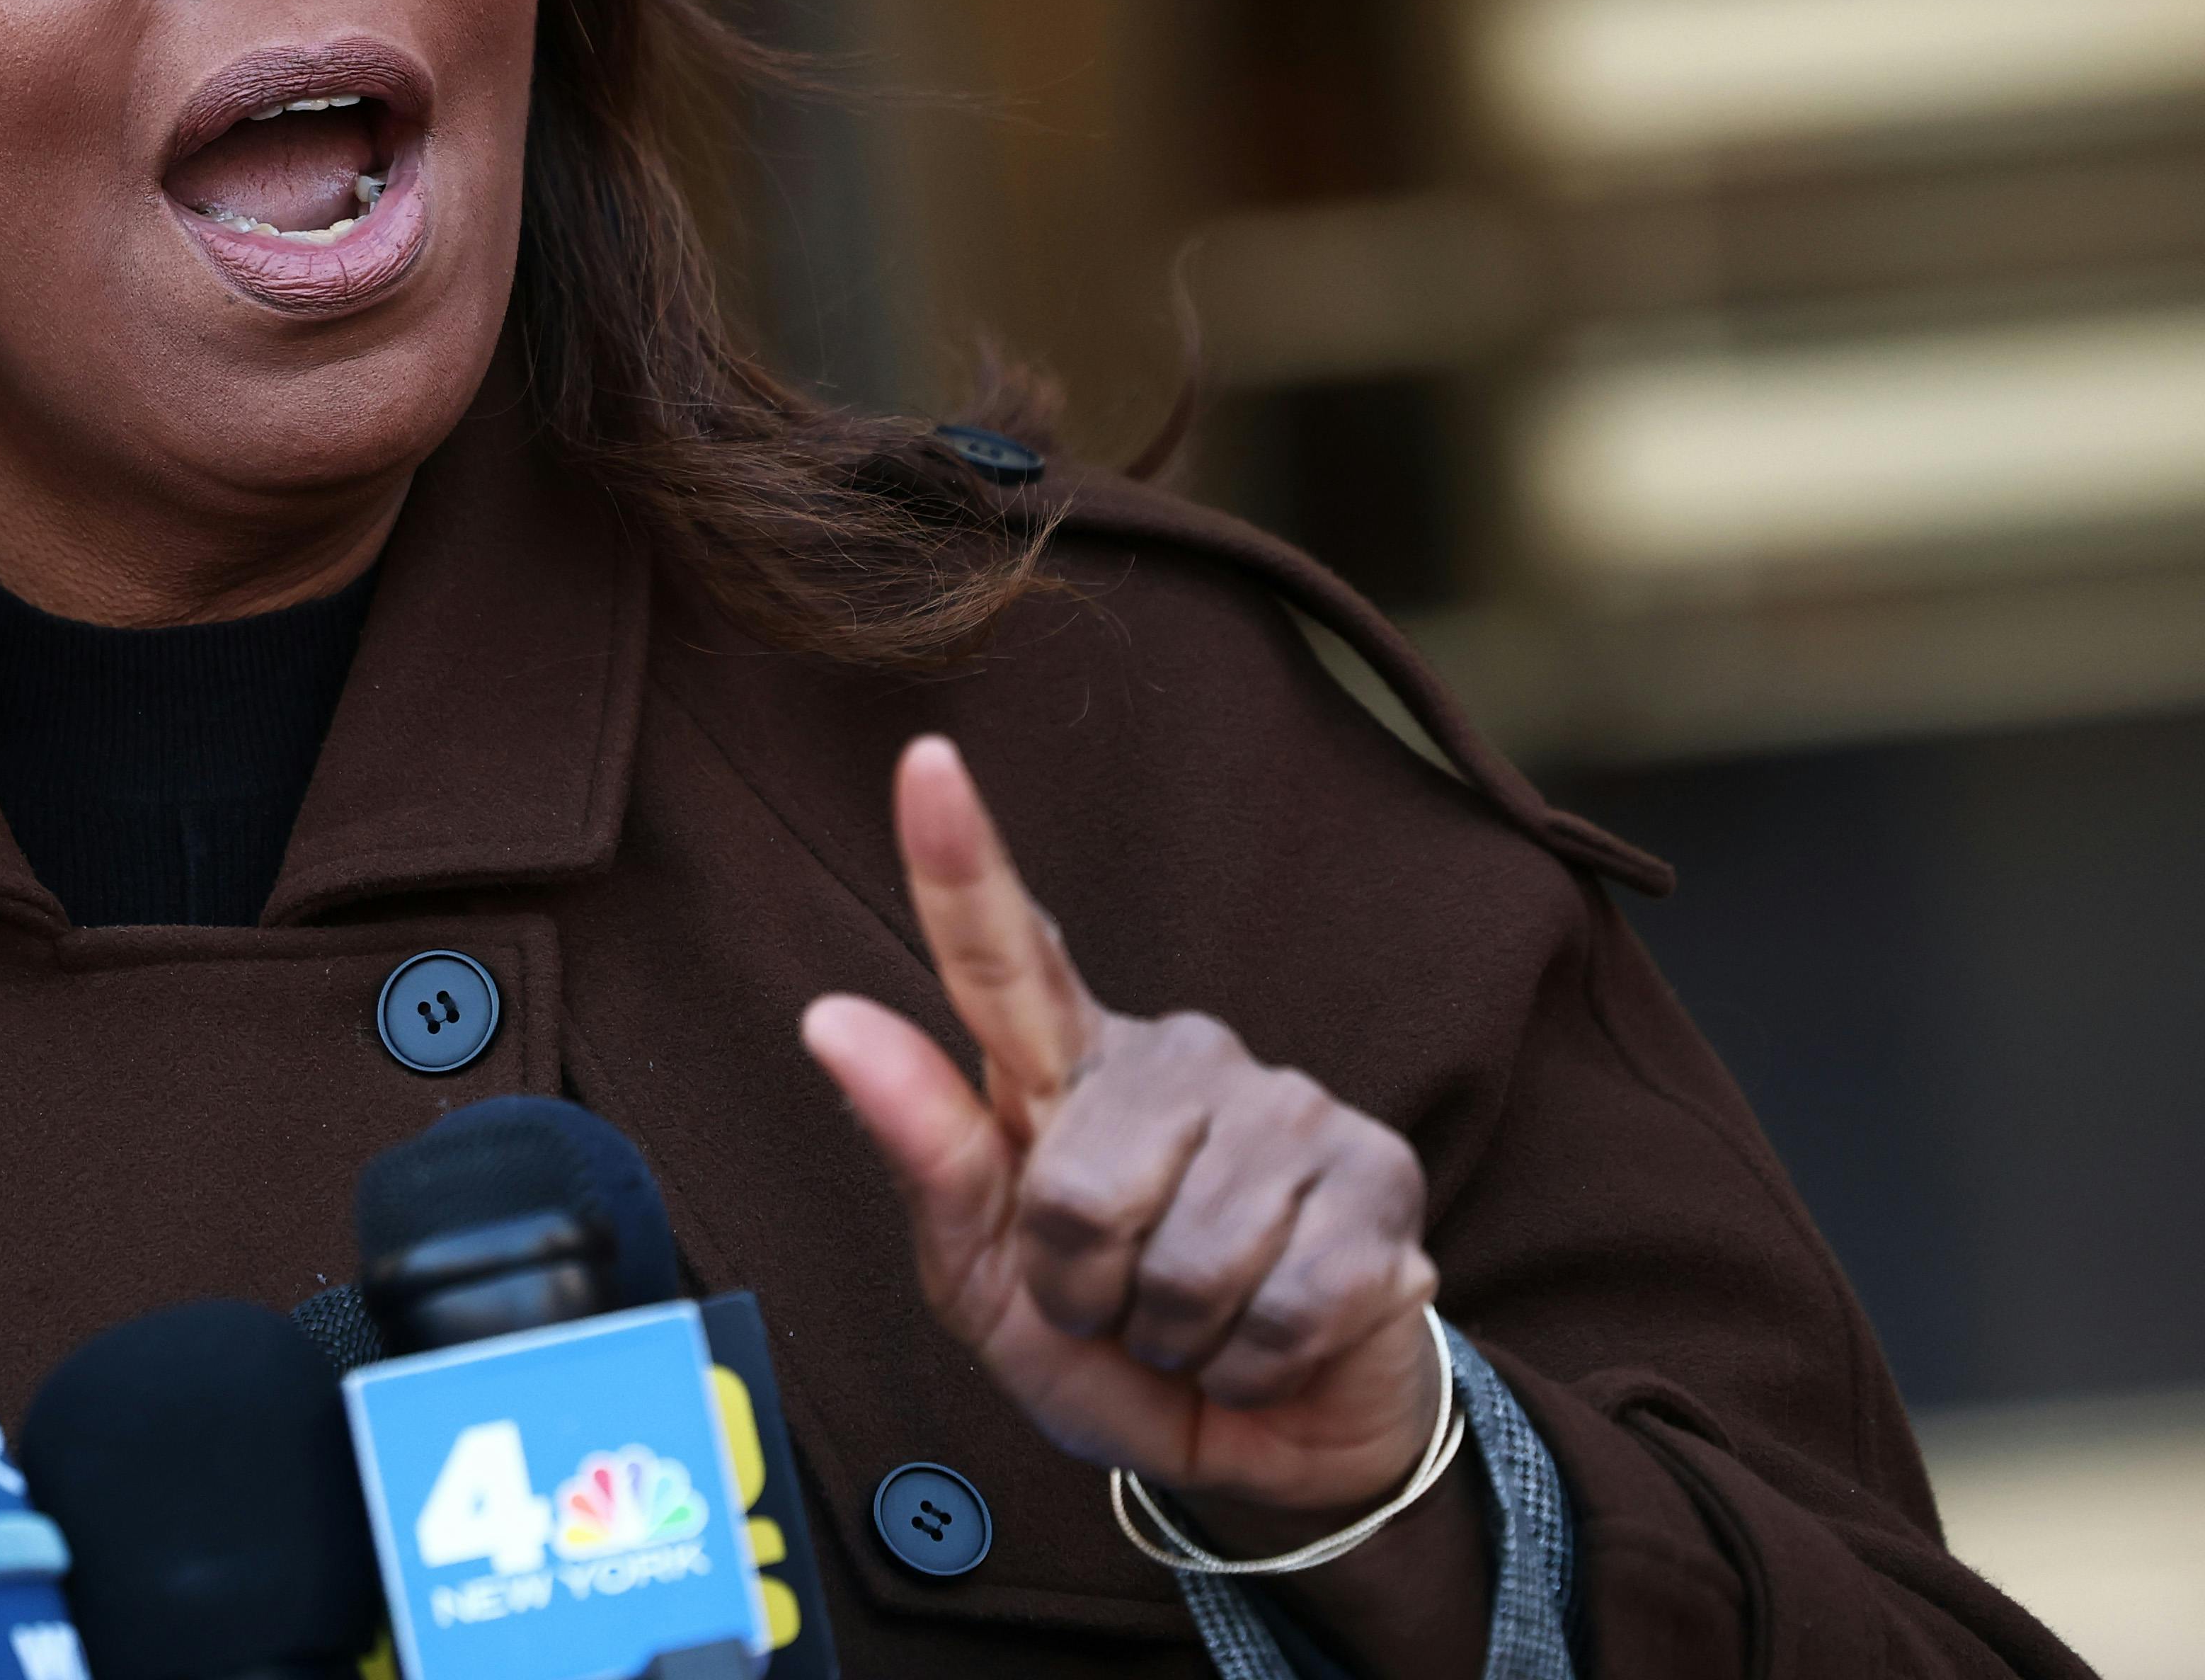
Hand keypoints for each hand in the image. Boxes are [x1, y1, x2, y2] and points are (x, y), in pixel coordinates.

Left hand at [800, 736, 1444, 1519]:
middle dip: (1088, 1293)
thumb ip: (922, 1149)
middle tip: (1120, 1304)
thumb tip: (826, 1014)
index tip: (925, 763)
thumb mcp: (982, 1278)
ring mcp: (1284, 1100)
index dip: (960, 861)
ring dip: (1177, 1333)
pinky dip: (1257, 1361)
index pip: (1003, 955)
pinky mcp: (1378, 1169)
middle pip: (1078, 1190)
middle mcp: (1173, 1055)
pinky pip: (1284, 1302)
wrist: (1259, 1442)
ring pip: (1185, 1259)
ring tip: (1199, 1319)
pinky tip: (1274, 1338)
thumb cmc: (1102, 1345)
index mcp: (1060, 1069)